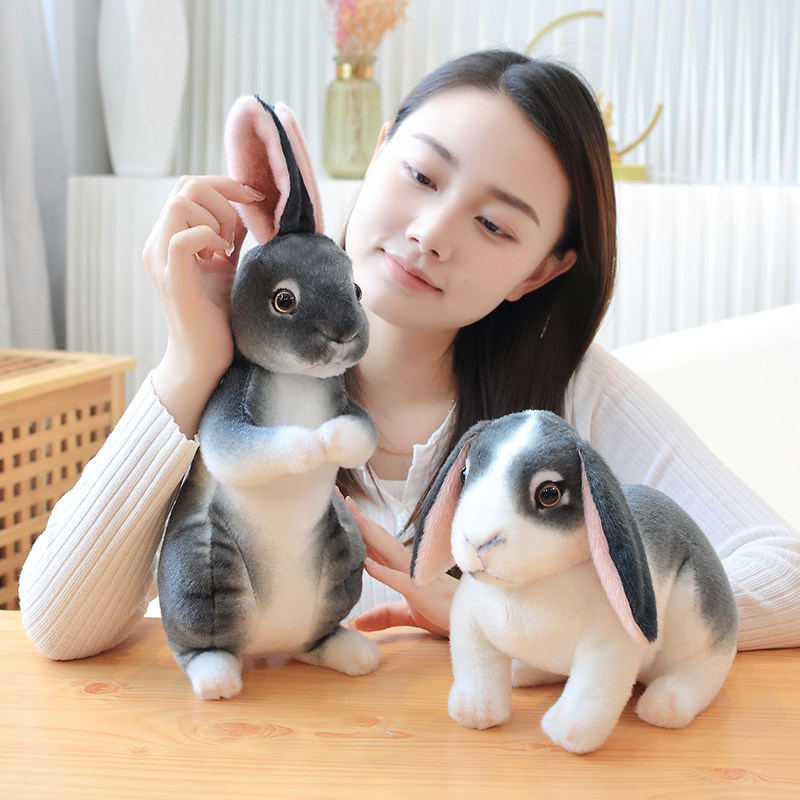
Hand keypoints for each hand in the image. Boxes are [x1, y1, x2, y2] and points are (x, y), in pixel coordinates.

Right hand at [143, 176, 263, 435]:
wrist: (205, 356)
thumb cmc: (216, 313)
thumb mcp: (226, 264)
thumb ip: (230, 235)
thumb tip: (247, 206)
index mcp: (169, 236)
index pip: (188, 185)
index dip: (224, 184)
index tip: (252, 198)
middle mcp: (157, 244)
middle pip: (185, 187)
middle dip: (222, 199)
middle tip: (236, 234)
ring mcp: (161, 261)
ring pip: (179, 205)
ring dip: (215, 219)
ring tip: (227, 249)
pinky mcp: (173, 280)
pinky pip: (182, 238)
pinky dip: (208, 238)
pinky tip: (222, 257)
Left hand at [344, 496, 454, 637]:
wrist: (474, 624)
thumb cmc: (444, 613)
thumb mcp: (408, 615)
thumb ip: (384, 615)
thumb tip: (356, 622)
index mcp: (402, 568)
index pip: (375, 542)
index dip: (357, 524)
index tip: (340, 506)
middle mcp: (407, 566)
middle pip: (378, 538)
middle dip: (357, 517)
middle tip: (336, 494)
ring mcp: (416, 577)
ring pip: (387, 550)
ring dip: (368, 533)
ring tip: (350, 515)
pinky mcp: (423, 594)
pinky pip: (401, 581)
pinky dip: (384, 572)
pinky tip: (368, 564)